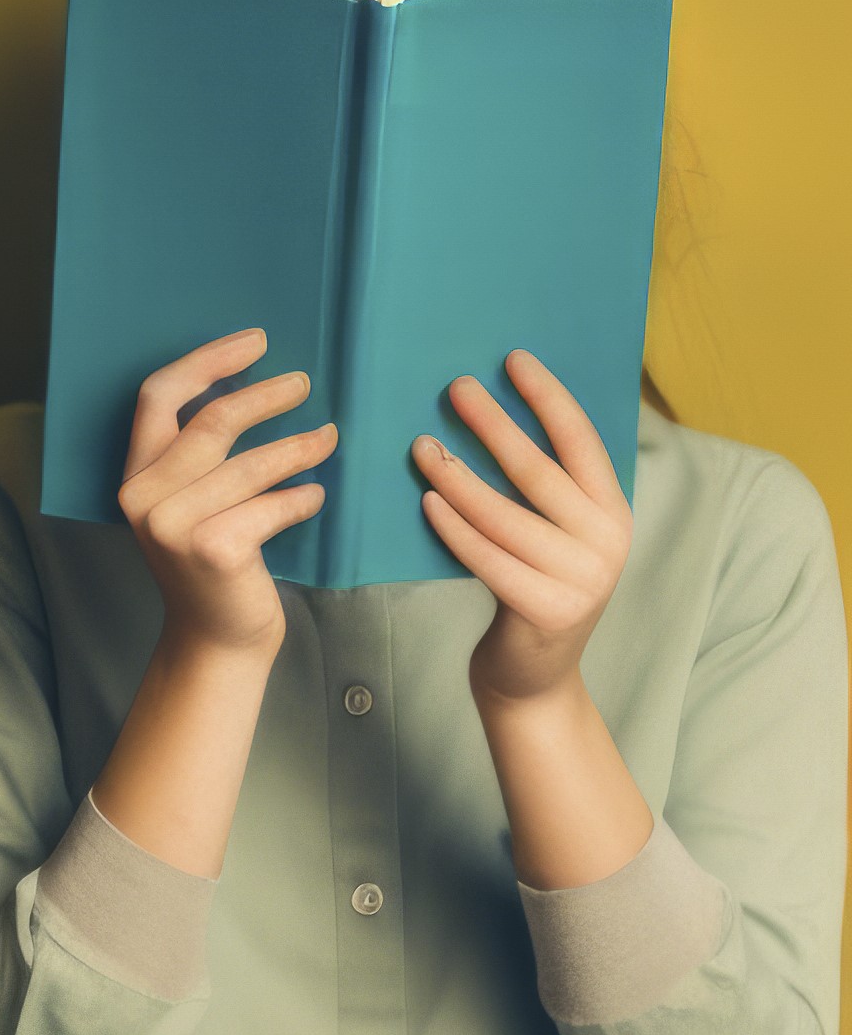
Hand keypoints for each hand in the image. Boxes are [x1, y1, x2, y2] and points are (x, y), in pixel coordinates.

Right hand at [116, 329, 334, 665]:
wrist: (215, 638)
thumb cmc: (212, 564)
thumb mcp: (188, 505)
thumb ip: (198, 458)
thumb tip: (253, 388)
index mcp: (133, 476)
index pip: (158, 396)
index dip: (206, 361)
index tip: (255, 342)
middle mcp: (142, 497)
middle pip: (212, 421)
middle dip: (266, 395)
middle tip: (303, 384)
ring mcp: (173, 525)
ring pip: (251, 463)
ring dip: (300, 446)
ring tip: (329, 437)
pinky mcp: (213, 549)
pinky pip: (272, 505)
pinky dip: (302, 499)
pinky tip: (315, 499)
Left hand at [419, 351, 630, 706]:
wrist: (535, 676)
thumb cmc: (532, 589)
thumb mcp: (553, 536)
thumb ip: (543, 490)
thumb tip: (492, 415)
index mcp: (613, 511)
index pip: (582, 441)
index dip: (548, 397)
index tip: (513, 359)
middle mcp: (607, 539)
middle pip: (540, 470)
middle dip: (494, 424)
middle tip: (454, 388)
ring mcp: (582, 577)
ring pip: (505, 513)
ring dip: (458, 475)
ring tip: (421, 446)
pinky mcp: (547, 608)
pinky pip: (487, 557)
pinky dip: (454, 527)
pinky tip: (427, 500)